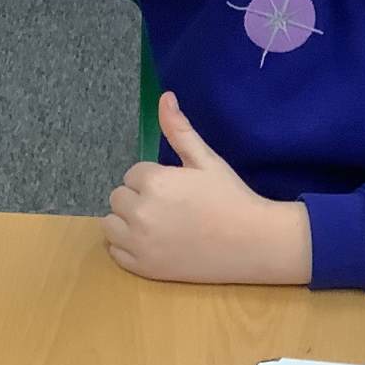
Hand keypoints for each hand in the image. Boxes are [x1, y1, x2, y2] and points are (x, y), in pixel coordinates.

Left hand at [102, 93, 312, 284]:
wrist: (253, 243)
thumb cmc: (231, 198)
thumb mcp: (207, 160)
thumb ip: (179, 130)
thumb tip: (164, 97)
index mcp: (153, 181)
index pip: (133, 174)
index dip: (155, 180)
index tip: (178, 190)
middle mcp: (140, 211)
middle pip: (118, 197)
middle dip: (139, 198)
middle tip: (172, 208)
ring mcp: (139, 243)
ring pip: (110, 224)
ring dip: (127, 222)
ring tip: (159, 225)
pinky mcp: (142, 268)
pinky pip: (115, 252)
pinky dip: (128, 247)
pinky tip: (155, 243)